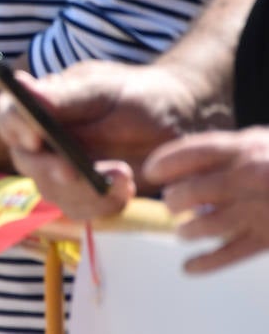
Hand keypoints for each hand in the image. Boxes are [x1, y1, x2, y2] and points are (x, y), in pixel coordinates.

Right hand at [0, 61, 212, 218]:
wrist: (177, 120)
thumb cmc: (138, 94)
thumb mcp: (103, 88)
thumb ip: (64, 95)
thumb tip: (20, 86)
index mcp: (38, 105)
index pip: (6, 115)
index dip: (13, 127)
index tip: (35, 137)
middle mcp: (41, 139)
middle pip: (26, 161)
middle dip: (52, 170)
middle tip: (75, 171)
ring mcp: (60, 170)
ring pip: (52, 192)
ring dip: (84, 191)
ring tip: (123, 175)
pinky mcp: (85, 194)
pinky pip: (80, 210)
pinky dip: (103, 204)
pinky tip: (127, 188)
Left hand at [144, 128, 268, 272]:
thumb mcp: (263, 141)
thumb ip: (230, 151)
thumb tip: (190, 168)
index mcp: (243, 147)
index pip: (187, 153)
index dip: (162, 164)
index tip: (151, 172)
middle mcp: (247, 178)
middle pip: (190, 191)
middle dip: (174, 200)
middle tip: (172, 203)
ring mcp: (258, 210)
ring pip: (205, 225)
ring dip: (187, 230)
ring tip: (183, 230)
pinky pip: (231, 254)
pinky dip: (206, 263)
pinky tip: (189, 267)